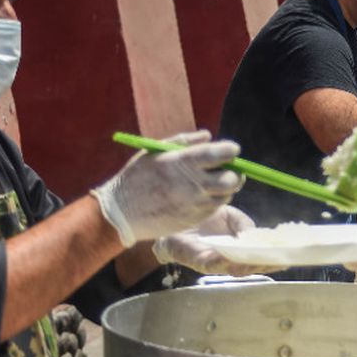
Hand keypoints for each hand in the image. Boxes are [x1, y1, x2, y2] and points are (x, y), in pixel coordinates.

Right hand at [91, 130, 242, 245]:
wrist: (122, 213)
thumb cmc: (136, 178)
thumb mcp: (155, 152)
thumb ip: (183, 142)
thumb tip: (208, 136)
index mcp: (182, 163)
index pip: (219, 154)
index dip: (230, 150)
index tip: (232, 150)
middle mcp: (192, 185)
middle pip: (231, 179)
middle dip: (234, 172)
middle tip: (229, 169)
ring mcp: (194, 205)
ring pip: (226, 196)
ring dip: (225, 188)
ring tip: (213, 182)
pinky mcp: (193, 220)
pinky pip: (214, 208)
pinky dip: (213, 200)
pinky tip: (201, 195)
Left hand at [153, 206, 279, 275]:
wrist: (176, 214)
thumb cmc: (204, 216)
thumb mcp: (230, 216)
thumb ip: (244, 224)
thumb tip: (254, 234)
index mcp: (238, 250)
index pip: (258, 257)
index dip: (273, 259)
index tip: (289, 258)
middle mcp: (227, 260)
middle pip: (250, 268)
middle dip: (265, 265)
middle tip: (280, 262)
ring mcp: (213, 263)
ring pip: (234, 269)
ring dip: (247, 266)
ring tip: (261, 260)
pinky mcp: (197, 261)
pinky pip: (212, 264)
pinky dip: (222, 261)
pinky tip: (230, 256)